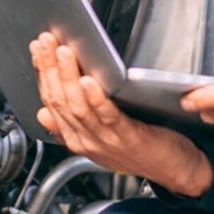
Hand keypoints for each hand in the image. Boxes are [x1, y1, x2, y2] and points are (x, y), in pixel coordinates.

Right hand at [30, 31, 212, 197]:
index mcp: (76, 139)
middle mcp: (86, 140)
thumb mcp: (98, 140)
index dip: (42, 73)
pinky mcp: (128, 138)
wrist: (174, 171)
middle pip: (59, 102)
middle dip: (49, 68)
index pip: (50, 102)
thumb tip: (43, 113)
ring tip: (63, 53)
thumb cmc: (141, 151)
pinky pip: (107, 117)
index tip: (38, 49)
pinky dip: (95, 99)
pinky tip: (89, 82)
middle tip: (46, 42)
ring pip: (77, 107)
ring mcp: (105, 140)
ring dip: (67, 77)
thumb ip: (69, 127)